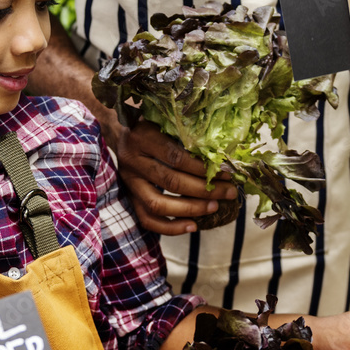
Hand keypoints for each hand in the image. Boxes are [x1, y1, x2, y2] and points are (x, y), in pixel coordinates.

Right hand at [115, 120, 237, 233]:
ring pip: (158, 204)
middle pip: (170, 181)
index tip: (226, 173)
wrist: (121, 133)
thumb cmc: (151, 126)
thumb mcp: (165, 122)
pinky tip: (193, 226)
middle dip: (204, 190)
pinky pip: (147, 220)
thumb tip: (221, 156)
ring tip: (214, 207)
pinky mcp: (129, 197)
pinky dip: (170, 228)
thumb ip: (186, 135)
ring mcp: (128, 182)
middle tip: (228, 192)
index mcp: (141, 137)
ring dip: (190, 209)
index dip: (203, 168)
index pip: (176, 157)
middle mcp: (132, 161)